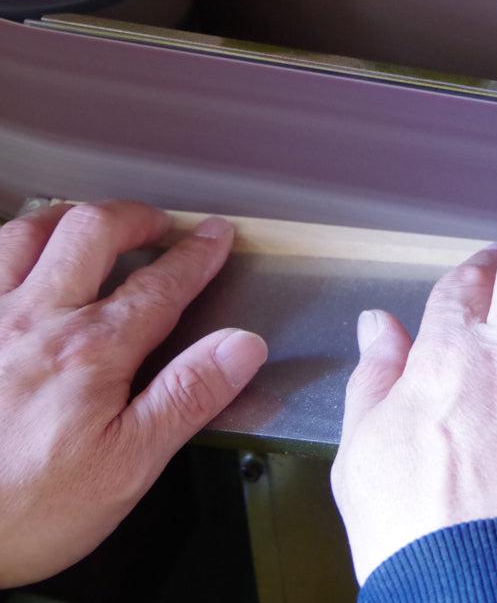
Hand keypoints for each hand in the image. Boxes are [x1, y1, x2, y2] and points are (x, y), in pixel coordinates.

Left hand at [0, 200, 266, 586]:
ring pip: (29, 231)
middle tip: (157, 225)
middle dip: (136, 218)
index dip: (196, 254)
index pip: (160, 284)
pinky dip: (12, 244)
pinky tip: (22, 258)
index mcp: (91, 349)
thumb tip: (243, 345)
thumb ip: (188, 395)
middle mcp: (36, 317)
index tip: (216, 235)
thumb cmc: (26, 508)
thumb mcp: (129, 466)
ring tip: (93, 227)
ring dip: (71, 219)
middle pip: (93, 232)